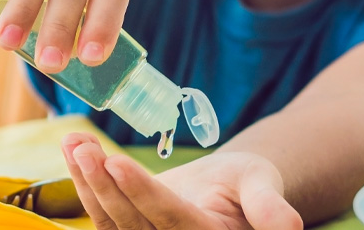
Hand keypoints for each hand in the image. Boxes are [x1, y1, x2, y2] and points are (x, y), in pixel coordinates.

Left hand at [60, 132, 302, 229]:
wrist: (229, 192)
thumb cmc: (248, 184)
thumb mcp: (261, 184)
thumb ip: (268, 206)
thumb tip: (290, 228)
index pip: (170, 219)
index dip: (142, 193)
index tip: (117, 161)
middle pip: (132, 221)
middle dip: (104, 184)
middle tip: (84, 147)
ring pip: (110, 220)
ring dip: (87, 182)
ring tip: (74, 142)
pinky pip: (102, 213)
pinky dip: (84, 182)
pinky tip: (73, 149)